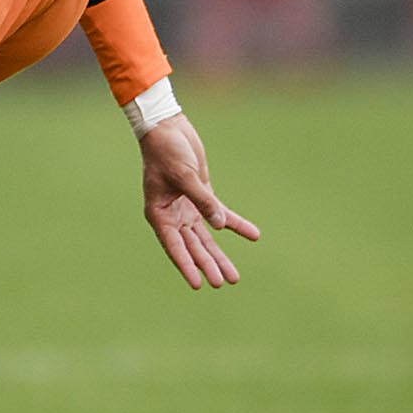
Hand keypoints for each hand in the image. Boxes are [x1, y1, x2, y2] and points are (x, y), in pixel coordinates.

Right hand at [140, 115, 256, 289]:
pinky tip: (253, 235)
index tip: (198, 284)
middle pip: (193, 246)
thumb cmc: (166, 151)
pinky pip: (222, 215)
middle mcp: (173, 216)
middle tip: (222, 282)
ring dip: (220, 255)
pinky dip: (237, 225)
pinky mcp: (203, 197)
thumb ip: (203, 201)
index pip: (174, 245)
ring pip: (207, 238)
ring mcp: (188, 208)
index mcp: (159, 213)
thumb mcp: (184, 175)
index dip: (187, 265)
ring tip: (234, 277)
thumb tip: (220, 225)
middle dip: (207, 264)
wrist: (167, 128)